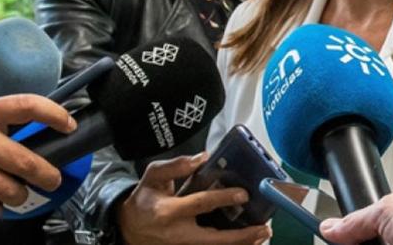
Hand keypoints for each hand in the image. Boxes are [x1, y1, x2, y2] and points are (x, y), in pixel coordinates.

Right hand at [116, 153, 271, 244]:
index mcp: (168, 211)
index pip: (199, 204)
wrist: (128, 227)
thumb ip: (176, 166)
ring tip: (263, 236)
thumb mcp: (153, 176)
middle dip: (241, 237)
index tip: (243, 194)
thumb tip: (203, 157)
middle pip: (213, 240)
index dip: (222, 198)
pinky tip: (248, 241)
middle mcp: (177, 233)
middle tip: (264, 229)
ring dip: (241, 244)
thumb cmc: (145, 199)